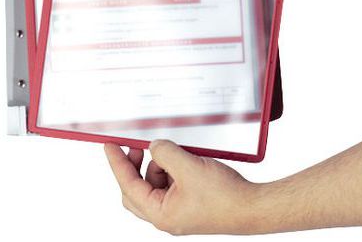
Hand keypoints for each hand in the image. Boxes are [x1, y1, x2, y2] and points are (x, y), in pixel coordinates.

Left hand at [104, 140, 260, 234]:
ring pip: (155, 184)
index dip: (117, 164)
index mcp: (161, 213)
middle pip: (137, 189)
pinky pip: (171, 183)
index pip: (128, 186)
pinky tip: (184, 159)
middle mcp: (166, 214)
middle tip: (137, 147)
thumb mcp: (189, 167)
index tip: (109, 146)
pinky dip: (172, 168)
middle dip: (135, 166)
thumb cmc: (225, 197)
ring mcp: (178, 209)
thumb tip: (154, 146)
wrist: (251, 207)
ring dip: (158, 165)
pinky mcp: (190, 202)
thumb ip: (166, 154)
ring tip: (172, 152)